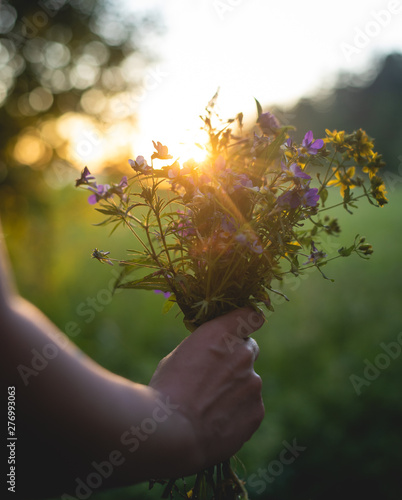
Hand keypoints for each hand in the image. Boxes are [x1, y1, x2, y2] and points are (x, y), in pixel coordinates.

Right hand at [149, 307, 264, 468]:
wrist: (172, 433)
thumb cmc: (166, 391)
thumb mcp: (178, 357)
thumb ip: (204, 350)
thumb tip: (212, 355)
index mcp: (221, 333)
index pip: (249, 315)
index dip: (246, 321)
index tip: (241, 328)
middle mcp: (243, 353)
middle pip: (248, 349)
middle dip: (236, 358)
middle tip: (215, 376)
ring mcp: (253, 383)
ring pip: (248, 382)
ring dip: (235, 389)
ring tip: (209, 407)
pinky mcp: (256, 411)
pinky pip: (250, 407)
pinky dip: (238, 412)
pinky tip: (217, 422)